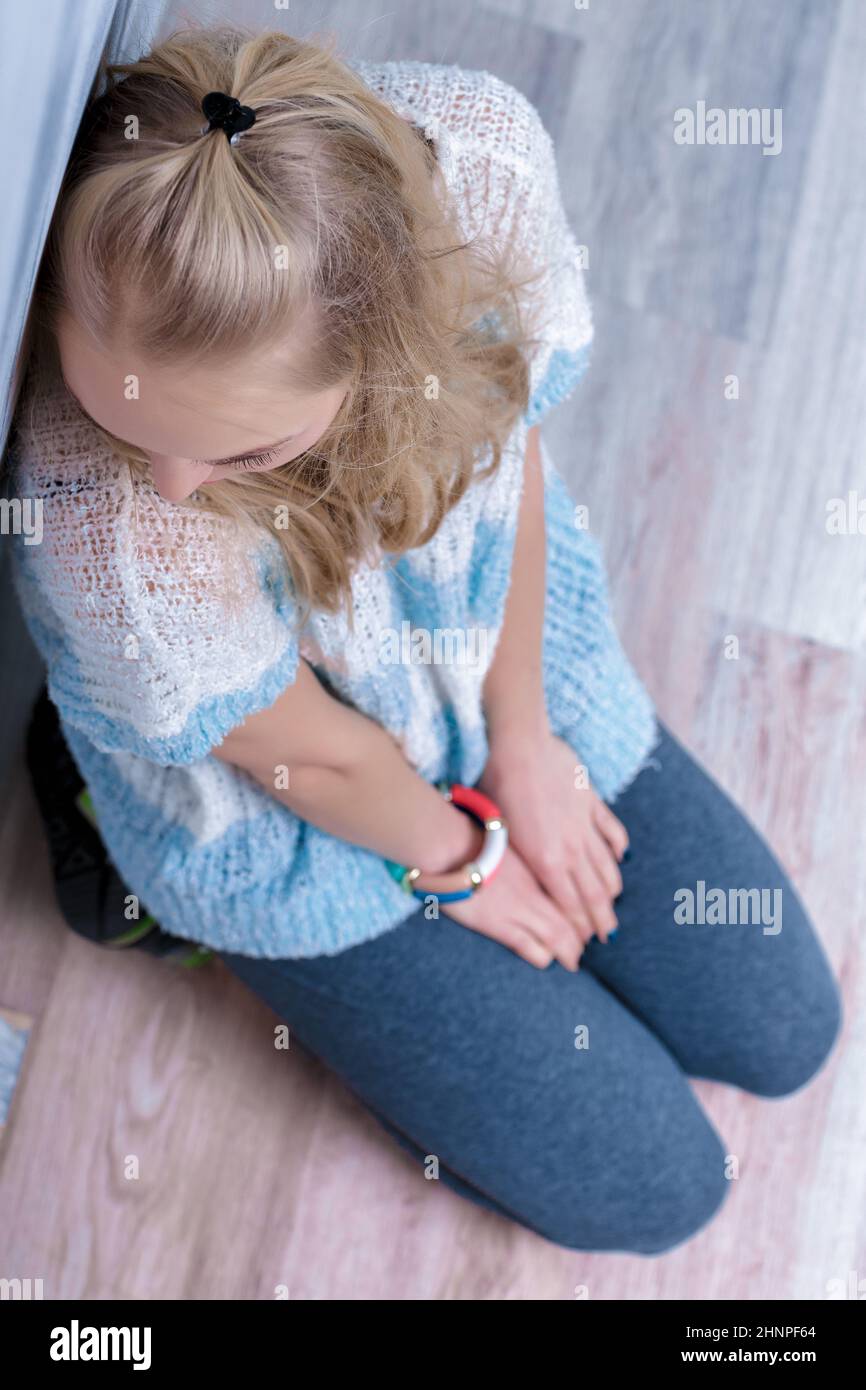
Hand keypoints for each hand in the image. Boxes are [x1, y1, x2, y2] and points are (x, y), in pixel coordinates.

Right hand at [438, 844, 583, 970]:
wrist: (448, 846)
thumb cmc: (469, 841)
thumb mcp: (506, 845)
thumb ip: (519, 859)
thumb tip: (520, 864)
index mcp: (535, 868)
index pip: (569, 893)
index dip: (581, 909)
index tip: (586, 918)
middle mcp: (532, 889)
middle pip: (569, 916)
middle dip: (581, 934)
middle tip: (586, 945)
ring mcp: (517, 907)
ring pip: (556, 935)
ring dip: (568, 950)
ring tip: (572, 960)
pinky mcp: (497, 924)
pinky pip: (527, 945)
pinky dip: (542, 956)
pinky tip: (547, 961)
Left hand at [479, 726, 627, 955]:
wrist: (519, 748)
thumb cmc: (498, 789)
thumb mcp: (500, 834)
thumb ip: (518, 861)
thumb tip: (518, 881)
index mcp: (547, 861)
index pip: (569, 904)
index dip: (579, 926)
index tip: (586, 944)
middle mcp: (571, 849)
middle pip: (593, 893)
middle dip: (602, 919)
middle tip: (608, 937)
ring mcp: (585, 825)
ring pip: (606, 865)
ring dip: (612, 889)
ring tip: (615, 904)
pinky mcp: (592, 802)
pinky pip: (612, 829)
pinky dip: (619, 847)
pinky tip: (622, 857)